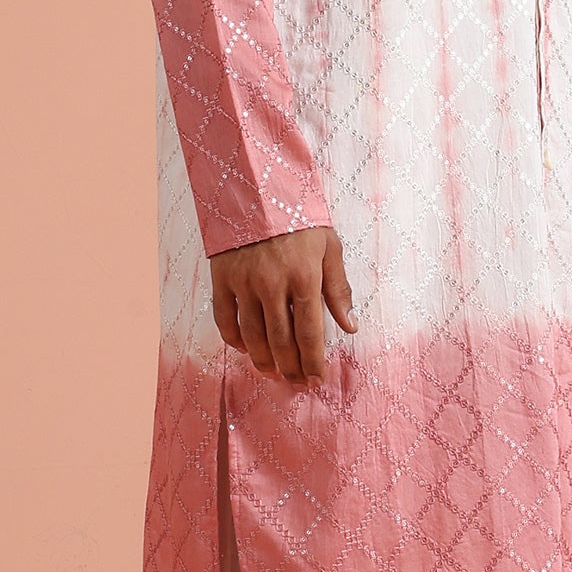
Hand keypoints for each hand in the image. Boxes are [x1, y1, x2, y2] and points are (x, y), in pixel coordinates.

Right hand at [211, 227, 357, 385]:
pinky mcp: (222, 279)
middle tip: (298, 384)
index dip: (314, 361)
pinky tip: (246, 350)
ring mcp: (243, 283)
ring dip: (264, 361)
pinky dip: (235, 340)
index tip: (318, 379)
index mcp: (304, 276)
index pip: (310, 333)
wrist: (257, 187)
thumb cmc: (299, 217)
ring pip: (253, 336)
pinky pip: (226, 320)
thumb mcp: (329, 246)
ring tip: (274, 373)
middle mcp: (272, 284)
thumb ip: (338, 289)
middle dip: (292, 368)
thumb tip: (350, 326)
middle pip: (281, 341)